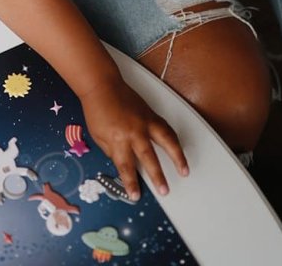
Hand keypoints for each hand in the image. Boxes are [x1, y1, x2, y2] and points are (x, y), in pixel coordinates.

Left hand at [79, 78, 188, 200]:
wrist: (102, 85)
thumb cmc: (97, 109)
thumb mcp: (97, 136)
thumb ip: (112, 151)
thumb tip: (123, 162)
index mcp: (117, 140)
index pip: (126, 167)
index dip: (131, 183)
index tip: (135, 195)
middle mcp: (133, 132)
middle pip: (148, 158)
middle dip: (157, 177)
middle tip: (164, 190)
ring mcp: (145, 122)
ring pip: (166, 141)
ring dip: (177, 157)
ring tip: (184, 170)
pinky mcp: (151, 114)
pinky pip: (166, 129)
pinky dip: (174, 140)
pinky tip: (178, 149)